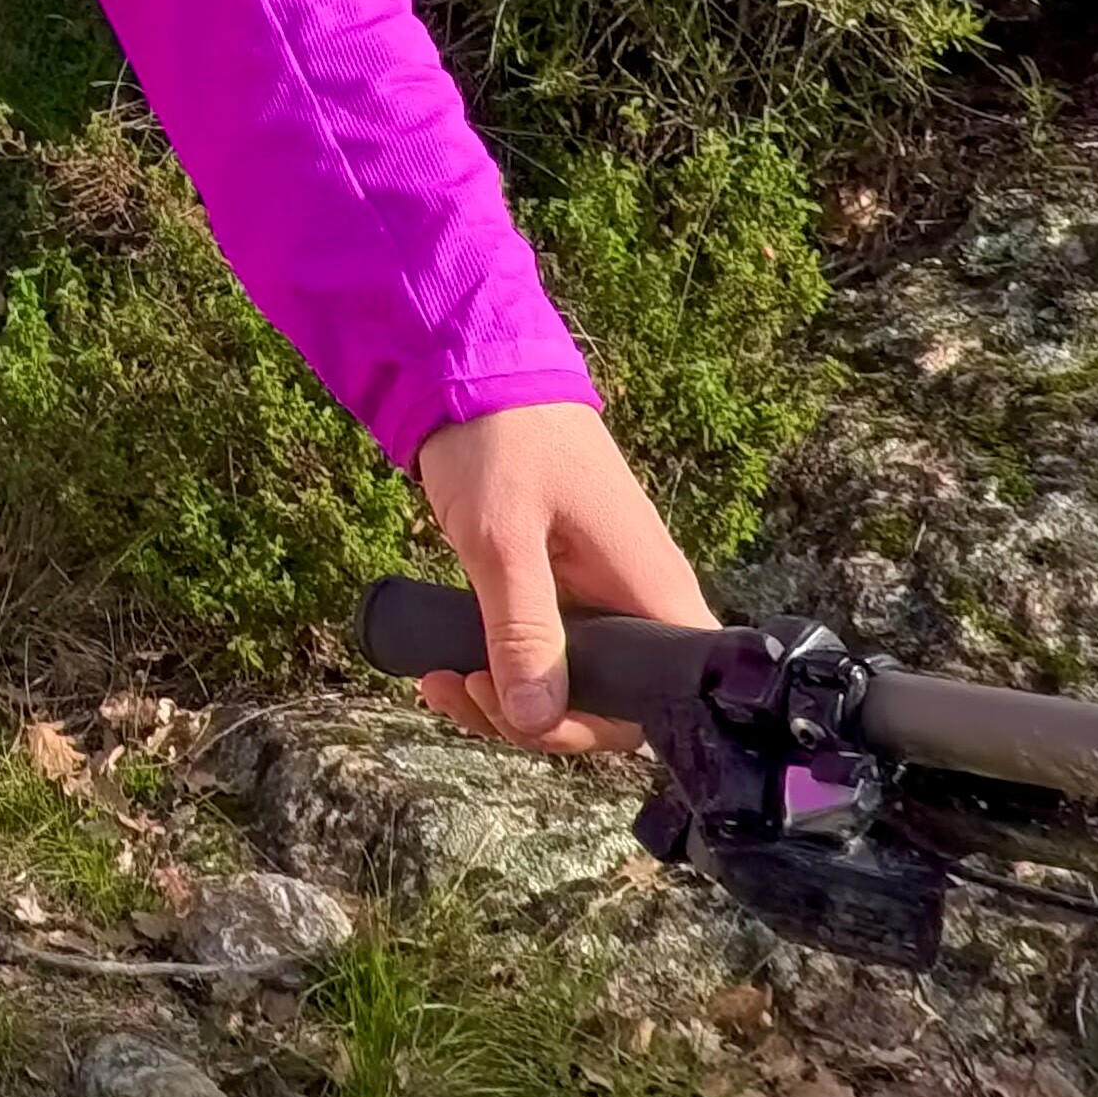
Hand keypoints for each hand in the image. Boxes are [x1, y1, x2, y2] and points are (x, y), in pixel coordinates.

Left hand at [402, 396, 712, 758]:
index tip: (524, 714)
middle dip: (533, 717)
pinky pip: (541, 651)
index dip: (590, 729)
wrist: (474, 367)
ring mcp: (599, 594)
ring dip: (503, 697)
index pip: (657, 703)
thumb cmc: (501, 442)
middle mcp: (637, 599)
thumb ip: (524, 631)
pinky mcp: (562, 587)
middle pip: (607, 705)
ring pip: (566, 682)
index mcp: (649, 589)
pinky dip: (494, 667)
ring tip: (440, 679)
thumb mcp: (504, 542)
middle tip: (466, 690)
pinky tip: (442, 664)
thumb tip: (537, 720)